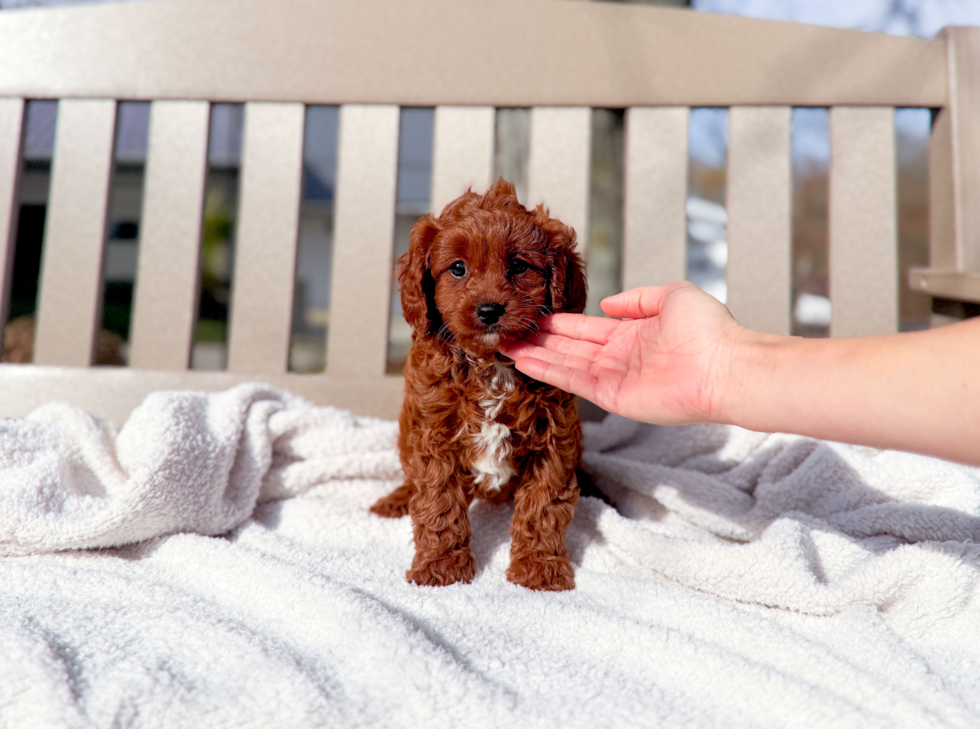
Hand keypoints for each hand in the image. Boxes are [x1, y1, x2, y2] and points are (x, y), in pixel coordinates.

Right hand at [499, 282, 744, 423]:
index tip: (533, 316)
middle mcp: (619, 357)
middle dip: (539, 340)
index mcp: (631, 334)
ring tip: (505, 346)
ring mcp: (614, 378)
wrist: (727, 367)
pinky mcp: (613, 397)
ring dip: (535, 356)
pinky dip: (548, 372)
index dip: (558, 323)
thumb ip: (638, 298)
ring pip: (565, 364)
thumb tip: (608, 303)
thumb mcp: (673, 296)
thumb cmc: (710, 331)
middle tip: (508, 330)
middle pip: (569, 347)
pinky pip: (574, 382)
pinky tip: (525, 361)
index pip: (585, 328)